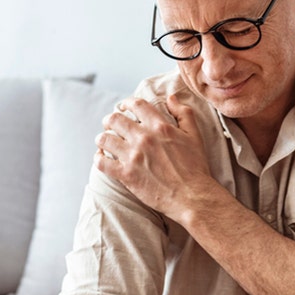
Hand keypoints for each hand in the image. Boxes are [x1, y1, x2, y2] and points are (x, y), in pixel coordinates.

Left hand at [95, 94, 216, 218]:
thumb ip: (184, 113)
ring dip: (102, 138)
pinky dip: (98, 158)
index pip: (136, 105)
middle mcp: (144, 138)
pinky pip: (102, 162)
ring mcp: (133, 157)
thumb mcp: (195, 136)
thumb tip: (171, 98)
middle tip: (109, 124)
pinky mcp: (126, 175)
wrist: (192, 196)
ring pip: (104, 139)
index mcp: (160, 127)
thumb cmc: (195, 167)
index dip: (126, 103)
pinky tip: (101, 157)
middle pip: (115, 119)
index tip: (123, 107)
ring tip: (104, 141)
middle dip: (109, 120)